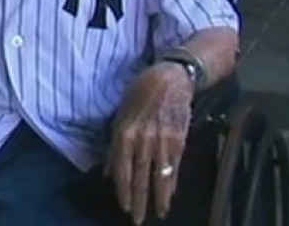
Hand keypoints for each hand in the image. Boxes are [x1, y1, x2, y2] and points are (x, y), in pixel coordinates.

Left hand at [105, 63, 194, 224]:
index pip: (122, 170)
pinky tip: (171, 194)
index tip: (124, 206)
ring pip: (159, 176)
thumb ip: (115, 145)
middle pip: (140, 177)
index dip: (123, 191)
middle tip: (138, 219)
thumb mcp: (120, 113)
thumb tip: (109, 171)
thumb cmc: (141, 92)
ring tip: (159, 213)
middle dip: (139, 201)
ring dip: (159, 197)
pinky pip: (174, 166)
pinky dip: (172, 182)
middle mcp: (143, 139)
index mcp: (125, 133)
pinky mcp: (179, 140)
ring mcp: (162, 141)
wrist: (171, 78)